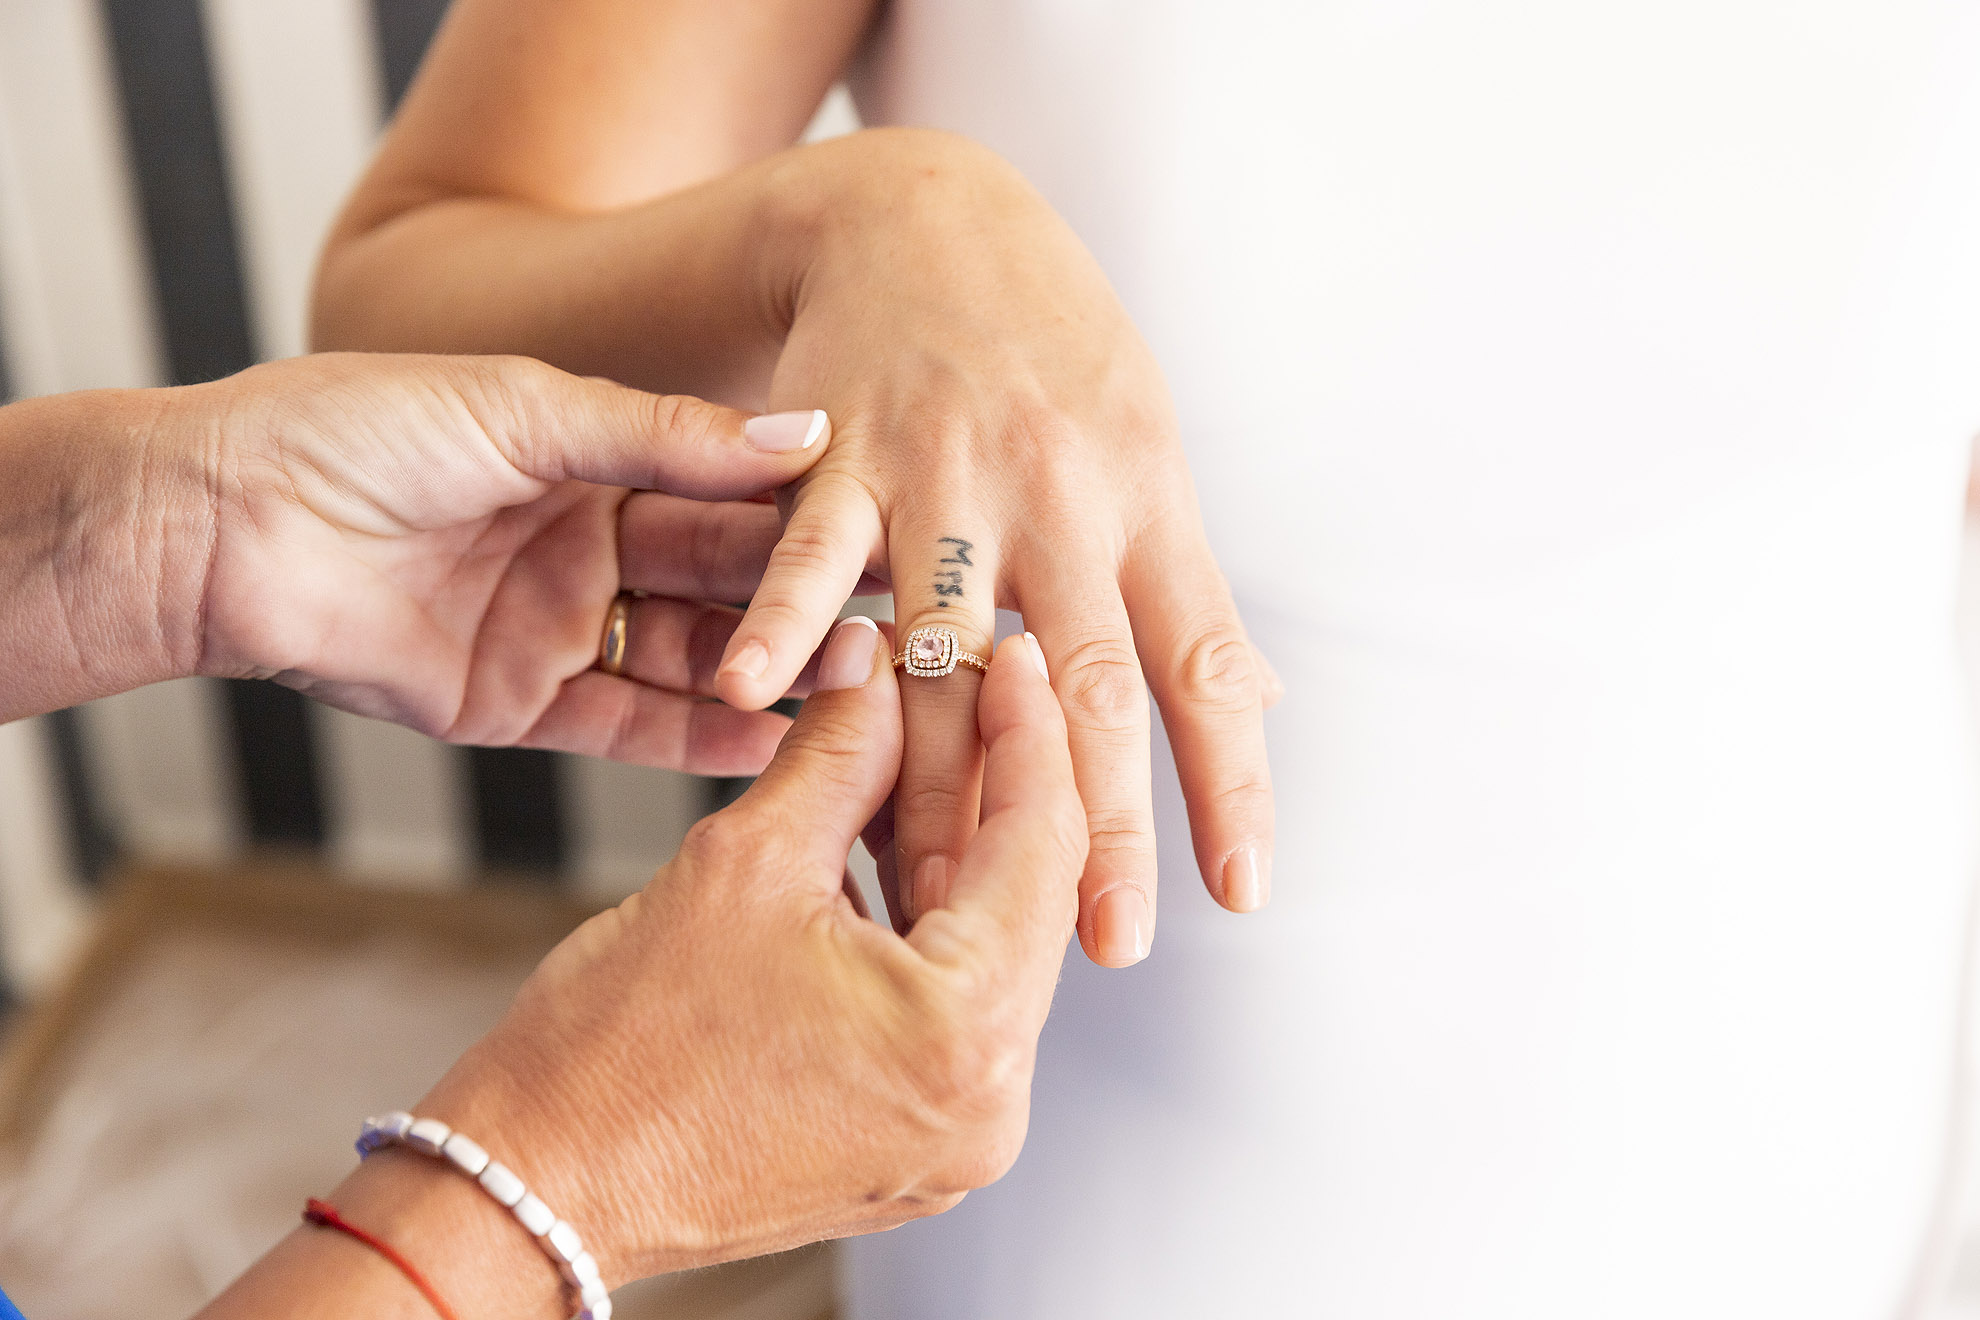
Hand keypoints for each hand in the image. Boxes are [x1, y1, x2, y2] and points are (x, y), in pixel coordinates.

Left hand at [187, 352, 832, 774]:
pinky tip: (768, 740)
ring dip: (766, 673)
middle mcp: (582, 547)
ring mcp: (553, 629)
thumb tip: (802, 435)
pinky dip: (694, 737)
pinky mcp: (516, 705)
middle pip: (717, 579)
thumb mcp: (526, 410)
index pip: (719, 489)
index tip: (882, 522)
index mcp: (587, 459)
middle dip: (799, 601)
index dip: (797, 510)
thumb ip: (665, 436)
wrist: (222, 521)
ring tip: (850, 687)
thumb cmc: (357, 430)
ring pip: (684, 658)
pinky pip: (624, 726)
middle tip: (886, 621)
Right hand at [258, 627, 1082, 1319]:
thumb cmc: (616, 1057)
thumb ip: (836, 751)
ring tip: (908, 754)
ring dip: (949, 849)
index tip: (1010, 658)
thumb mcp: (742, 863)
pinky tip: (880, 846)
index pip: (1039, 844)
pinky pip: (948, 1008)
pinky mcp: (911, 1146)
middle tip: (959, 691)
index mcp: (962, 1037)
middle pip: (1025, 901)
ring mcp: (952, 1138)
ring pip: (987, 952)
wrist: (539, 1184)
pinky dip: (921, 924)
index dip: (1029, 731)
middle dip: (989, 784)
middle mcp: (984, 1106)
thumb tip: (873, 671)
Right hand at [716, 129, 1280, 963]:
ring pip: (942, 646)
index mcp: (1143, 503)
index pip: (1202, 666)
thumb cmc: (1053, 346)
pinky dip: (786, 621)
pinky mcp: (842, 449)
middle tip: (1101, 946)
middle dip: (1094, 824)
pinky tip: (758, 701)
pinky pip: (812, 546)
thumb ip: (1183, 584)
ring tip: (927, 893)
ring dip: (932, 778)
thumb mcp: (1148, 445)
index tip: (1240, 893)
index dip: (1228, 784)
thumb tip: (1262, 706)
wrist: (930, 215)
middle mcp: (1056, 496)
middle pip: (1081, 684)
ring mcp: (947, 473)